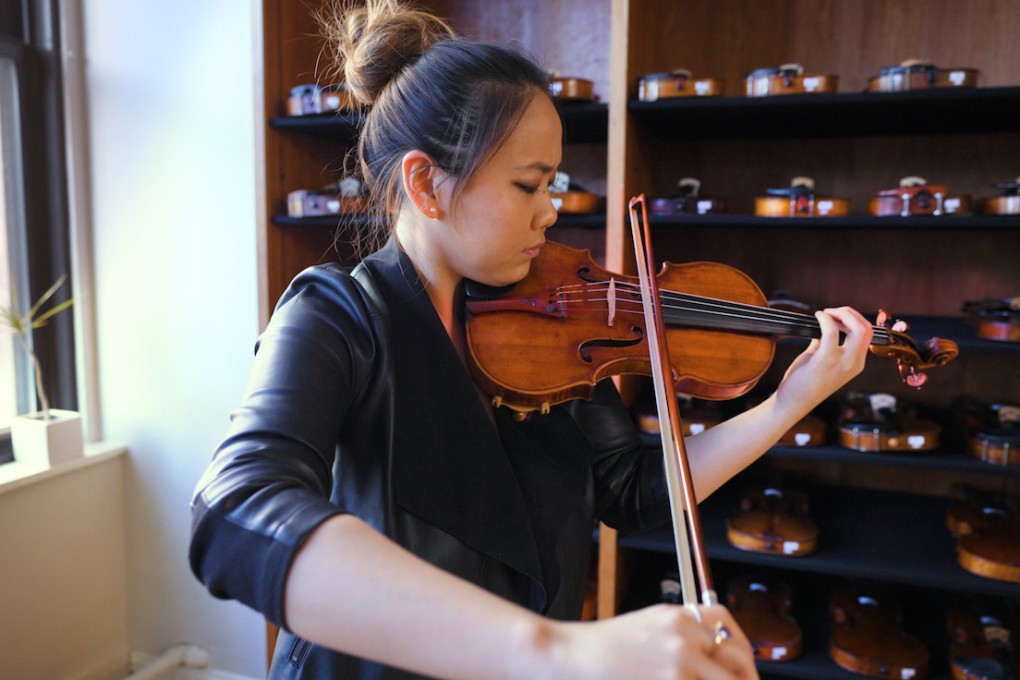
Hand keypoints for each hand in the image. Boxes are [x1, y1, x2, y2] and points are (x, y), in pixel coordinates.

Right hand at [537, 603, 757, 679]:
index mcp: (678, 614)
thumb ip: (682, 633)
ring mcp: (679, 661)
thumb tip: (714, 653)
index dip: (741, 649)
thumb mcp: (649, 625)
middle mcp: (683, 634)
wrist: (573, 656)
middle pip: (737, 657)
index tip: (743, 666)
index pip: (727, 624)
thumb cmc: (605, 646)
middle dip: (744, 677)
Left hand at [775, 306, 872, 415]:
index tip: (835, 316)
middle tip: (831, 312)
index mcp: (856, 363)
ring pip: (859, 328)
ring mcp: (843, 363)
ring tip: (825, 314)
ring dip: (842, 314)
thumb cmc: (803, 382)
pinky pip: (832, 332)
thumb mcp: (819, 359)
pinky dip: (825, 319)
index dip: (853, 319)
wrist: (792, 403)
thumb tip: (824, 324)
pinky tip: (817, 316)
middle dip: (850, 313)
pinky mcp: (826, 361)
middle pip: (867, 328)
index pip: (867, 334)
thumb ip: (825, 342)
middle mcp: (855, 364)